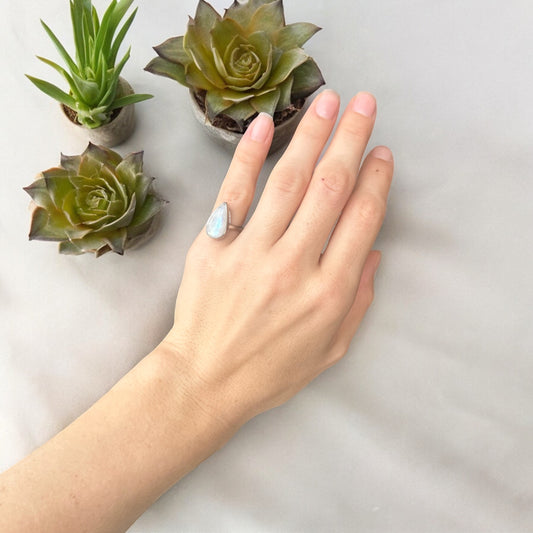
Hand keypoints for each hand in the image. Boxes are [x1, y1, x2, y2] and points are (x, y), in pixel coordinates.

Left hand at [165, 90, 393, 423]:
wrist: (205, 381)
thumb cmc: (270, 371)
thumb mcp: (330, 349)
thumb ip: (359, 300)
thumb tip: (374, 252)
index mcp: (329, 293)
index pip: (362, 220)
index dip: (376, 179)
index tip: (380, 152)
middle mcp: (295, 266)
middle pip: (330, 189)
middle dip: (351, 139)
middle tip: (363, 103)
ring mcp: (251, 253)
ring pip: (288, 181)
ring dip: (311, 135)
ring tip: (326, 100)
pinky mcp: (214, 247)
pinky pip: (234, 193)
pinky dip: (249, 156)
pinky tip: (264, 124)